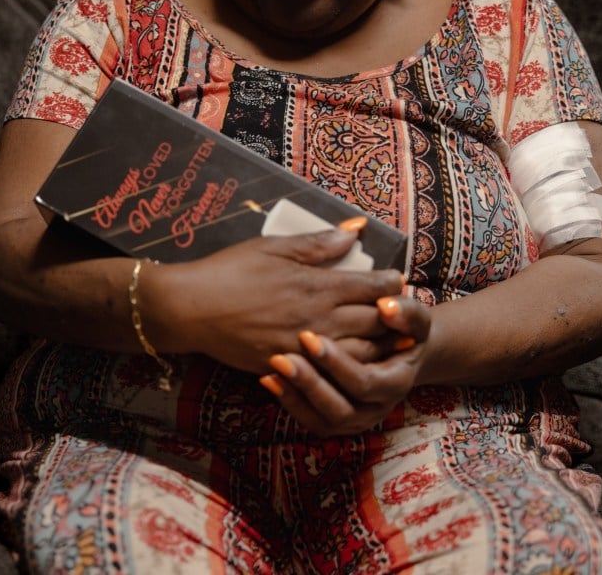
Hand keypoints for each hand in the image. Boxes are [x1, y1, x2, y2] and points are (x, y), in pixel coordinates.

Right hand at [147, 227, 403, 374]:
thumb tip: (355, 229)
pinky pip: (331, 371)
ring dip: (381, 344)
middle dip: (396, 315)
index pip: (371, 286)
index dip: (392, 282)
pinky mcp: (290, 366)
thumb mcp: (274, 246)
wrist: (192, 309)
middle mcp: (318, 319)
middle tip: (409, 310)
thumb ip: (319, 242)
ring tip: (395, 339)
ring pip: (360, 352)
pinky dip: (351, 366)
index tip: (401, 278)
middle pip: (374, 321)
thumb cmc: (231, 270)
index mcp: (317, 285)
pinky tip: (357, 361)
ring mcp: (305, 347)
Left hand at [259, 293, 430, 436]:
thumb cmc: (403, 327)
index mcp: (396, 383)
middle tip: (281, 356)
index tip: (309, 337)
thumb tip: (385, 306)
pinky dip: (289, 401)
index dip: (337, 363)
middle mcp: (376, 408)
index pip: (365, 382)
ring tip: (272, 368)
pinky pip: (310, 420)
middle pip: (340, 408)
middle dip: (309, 382)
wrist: (399, 347)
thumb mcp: (413, 316)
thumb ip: (405, 311)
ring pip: (323, 420)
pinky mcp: (336, 419)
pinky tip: (269, 378)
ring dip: (295, 395)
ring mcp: (356, 418)